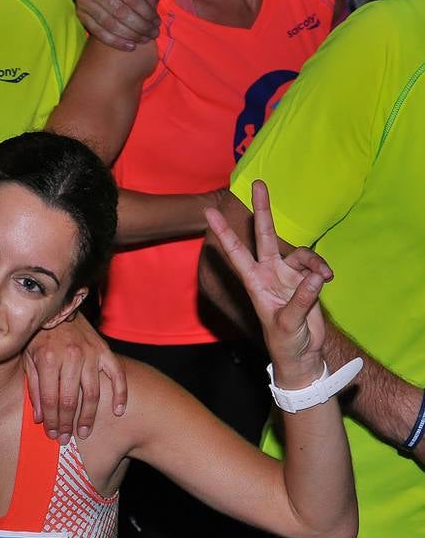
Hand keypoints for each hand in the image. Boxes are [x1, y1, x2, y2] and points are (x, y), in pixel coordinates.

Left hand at [24, 316, 127, 440]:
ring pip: (92, 393)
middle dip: (68, 423)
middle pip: (70, 400)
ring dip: (88, 416)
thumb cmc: (40, 337)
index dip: (51, 420)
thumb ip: (33, 387)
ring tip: (84, 432)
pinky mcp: (105, 351)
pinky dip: (120, 395)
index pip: (50, 399)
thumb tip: (39, 417)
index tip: (53, 434)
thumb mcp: (28, 359)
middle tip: (67, 439)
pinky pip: (117, 376)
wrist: (60, 309)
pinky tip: (118, 411)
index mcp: (48, 359)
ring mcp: (90, 354)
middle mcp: (70, 357)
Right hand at [72, 0, 160, 50]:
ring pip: (110, 25)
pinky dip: (115, 41)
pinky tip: (129, 46)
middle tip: (153, 34)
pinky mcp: (80, 14)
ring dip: (130, 36)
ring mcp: (84, 2)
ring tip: (144, 40)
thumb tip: (155, 5)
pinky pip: (98, 32)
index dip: (146, 13)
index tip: (156, 22)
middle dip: (140, 27)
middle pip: (121, 13)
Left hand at [206, 180, 330, 387]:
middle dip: (263, 210)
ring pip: (300, 252)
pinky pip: (315, 265)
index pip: (236, 252)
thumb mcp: (288, 324)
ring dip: (314, 260)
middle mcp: (269, 273)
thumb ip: (301, 300)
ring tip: (325, 278)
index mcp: (255, 282)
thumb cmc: (285, 342)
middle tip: (259, 183)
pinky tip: (328, 280)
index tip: (208, 212)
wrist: (301, 354)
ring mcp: (287, 275)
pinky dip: (322, 271)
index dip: (224, 232)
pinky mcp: (304, 280)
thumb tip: (314, 277)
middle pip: (265, 235)